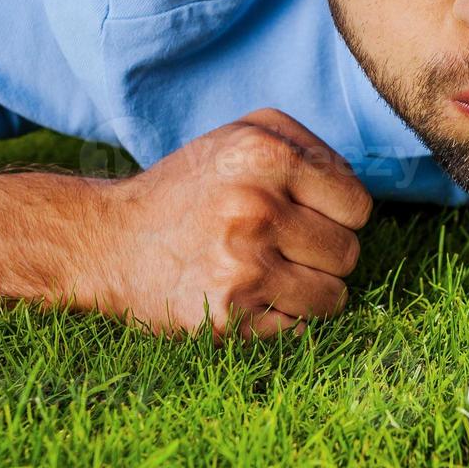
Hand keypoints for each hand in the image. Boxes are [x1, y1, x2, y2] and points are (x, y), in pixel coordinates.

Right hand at [99, 108, 372, 336]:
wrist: (108, 242)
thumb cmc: (190, 191)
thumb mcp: (241, 139)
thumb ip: (309, 152)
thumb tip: (360, 202)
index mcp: (264, 153)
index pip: (358, 206)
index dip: (338, 216)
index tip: (304, 217)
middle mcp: (256, 206)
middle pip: (348, 254)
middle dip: (322, 255)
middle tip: (279, 248)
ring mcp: (242, 265)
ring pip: (333, 297)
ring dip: (309, 292)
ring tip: (267, 273)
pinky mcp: (228, 316)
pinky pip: (300, 329)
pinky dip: (283, 320)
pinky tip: (248, 297)